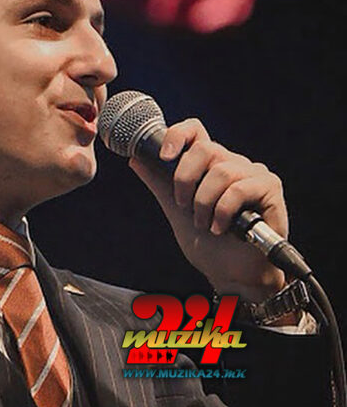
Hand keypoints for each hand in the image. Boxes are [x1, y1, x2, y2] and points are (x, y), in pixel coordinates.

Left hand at [129, 118, 288, 302]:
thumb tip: (136, 160)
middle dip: (186, 180)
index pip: (195, 130)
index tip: (164, 157)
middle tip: (183, 205)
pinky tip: (220, 228)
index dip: (177, 135)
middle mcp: (233, 163)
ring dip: (204, 203)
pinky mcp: (270, 189)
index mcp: (210, 165)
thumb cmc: (210, 245)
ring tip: (203, 223)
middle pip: (205, 148)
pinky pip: (239, 189)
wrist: (232, 276)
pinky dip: (223, 211)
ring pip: (221, 171)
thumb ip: (159, 183)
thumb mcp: (176, 211)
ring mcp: (253, 174)